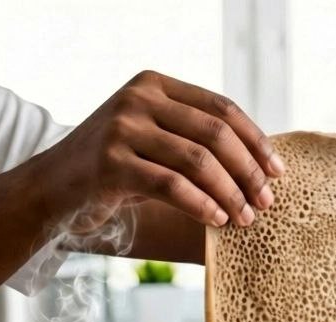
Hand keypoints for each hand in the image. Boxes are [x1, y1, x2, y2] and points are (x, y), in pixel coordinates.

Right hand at [42, 70, 282, 230]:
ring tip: (247, 219)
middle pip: (215, 133)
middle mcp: (138, 99)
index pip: (222, 108)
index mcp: (156, 85)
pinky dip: (202, 205)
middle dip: (249, 171)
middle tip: (267, 203)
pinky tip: (219, 221)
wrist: (56, 188)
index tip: (279, 173)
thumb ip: (197, 141)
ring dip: (231, 194)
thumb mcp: (158, 143)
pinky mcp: (111, 163)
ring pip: (198, 161)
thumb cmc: (120, 170)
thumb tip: (264, 168)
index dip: (256, 141)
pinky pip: (172, 186)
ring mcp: (122, 128)